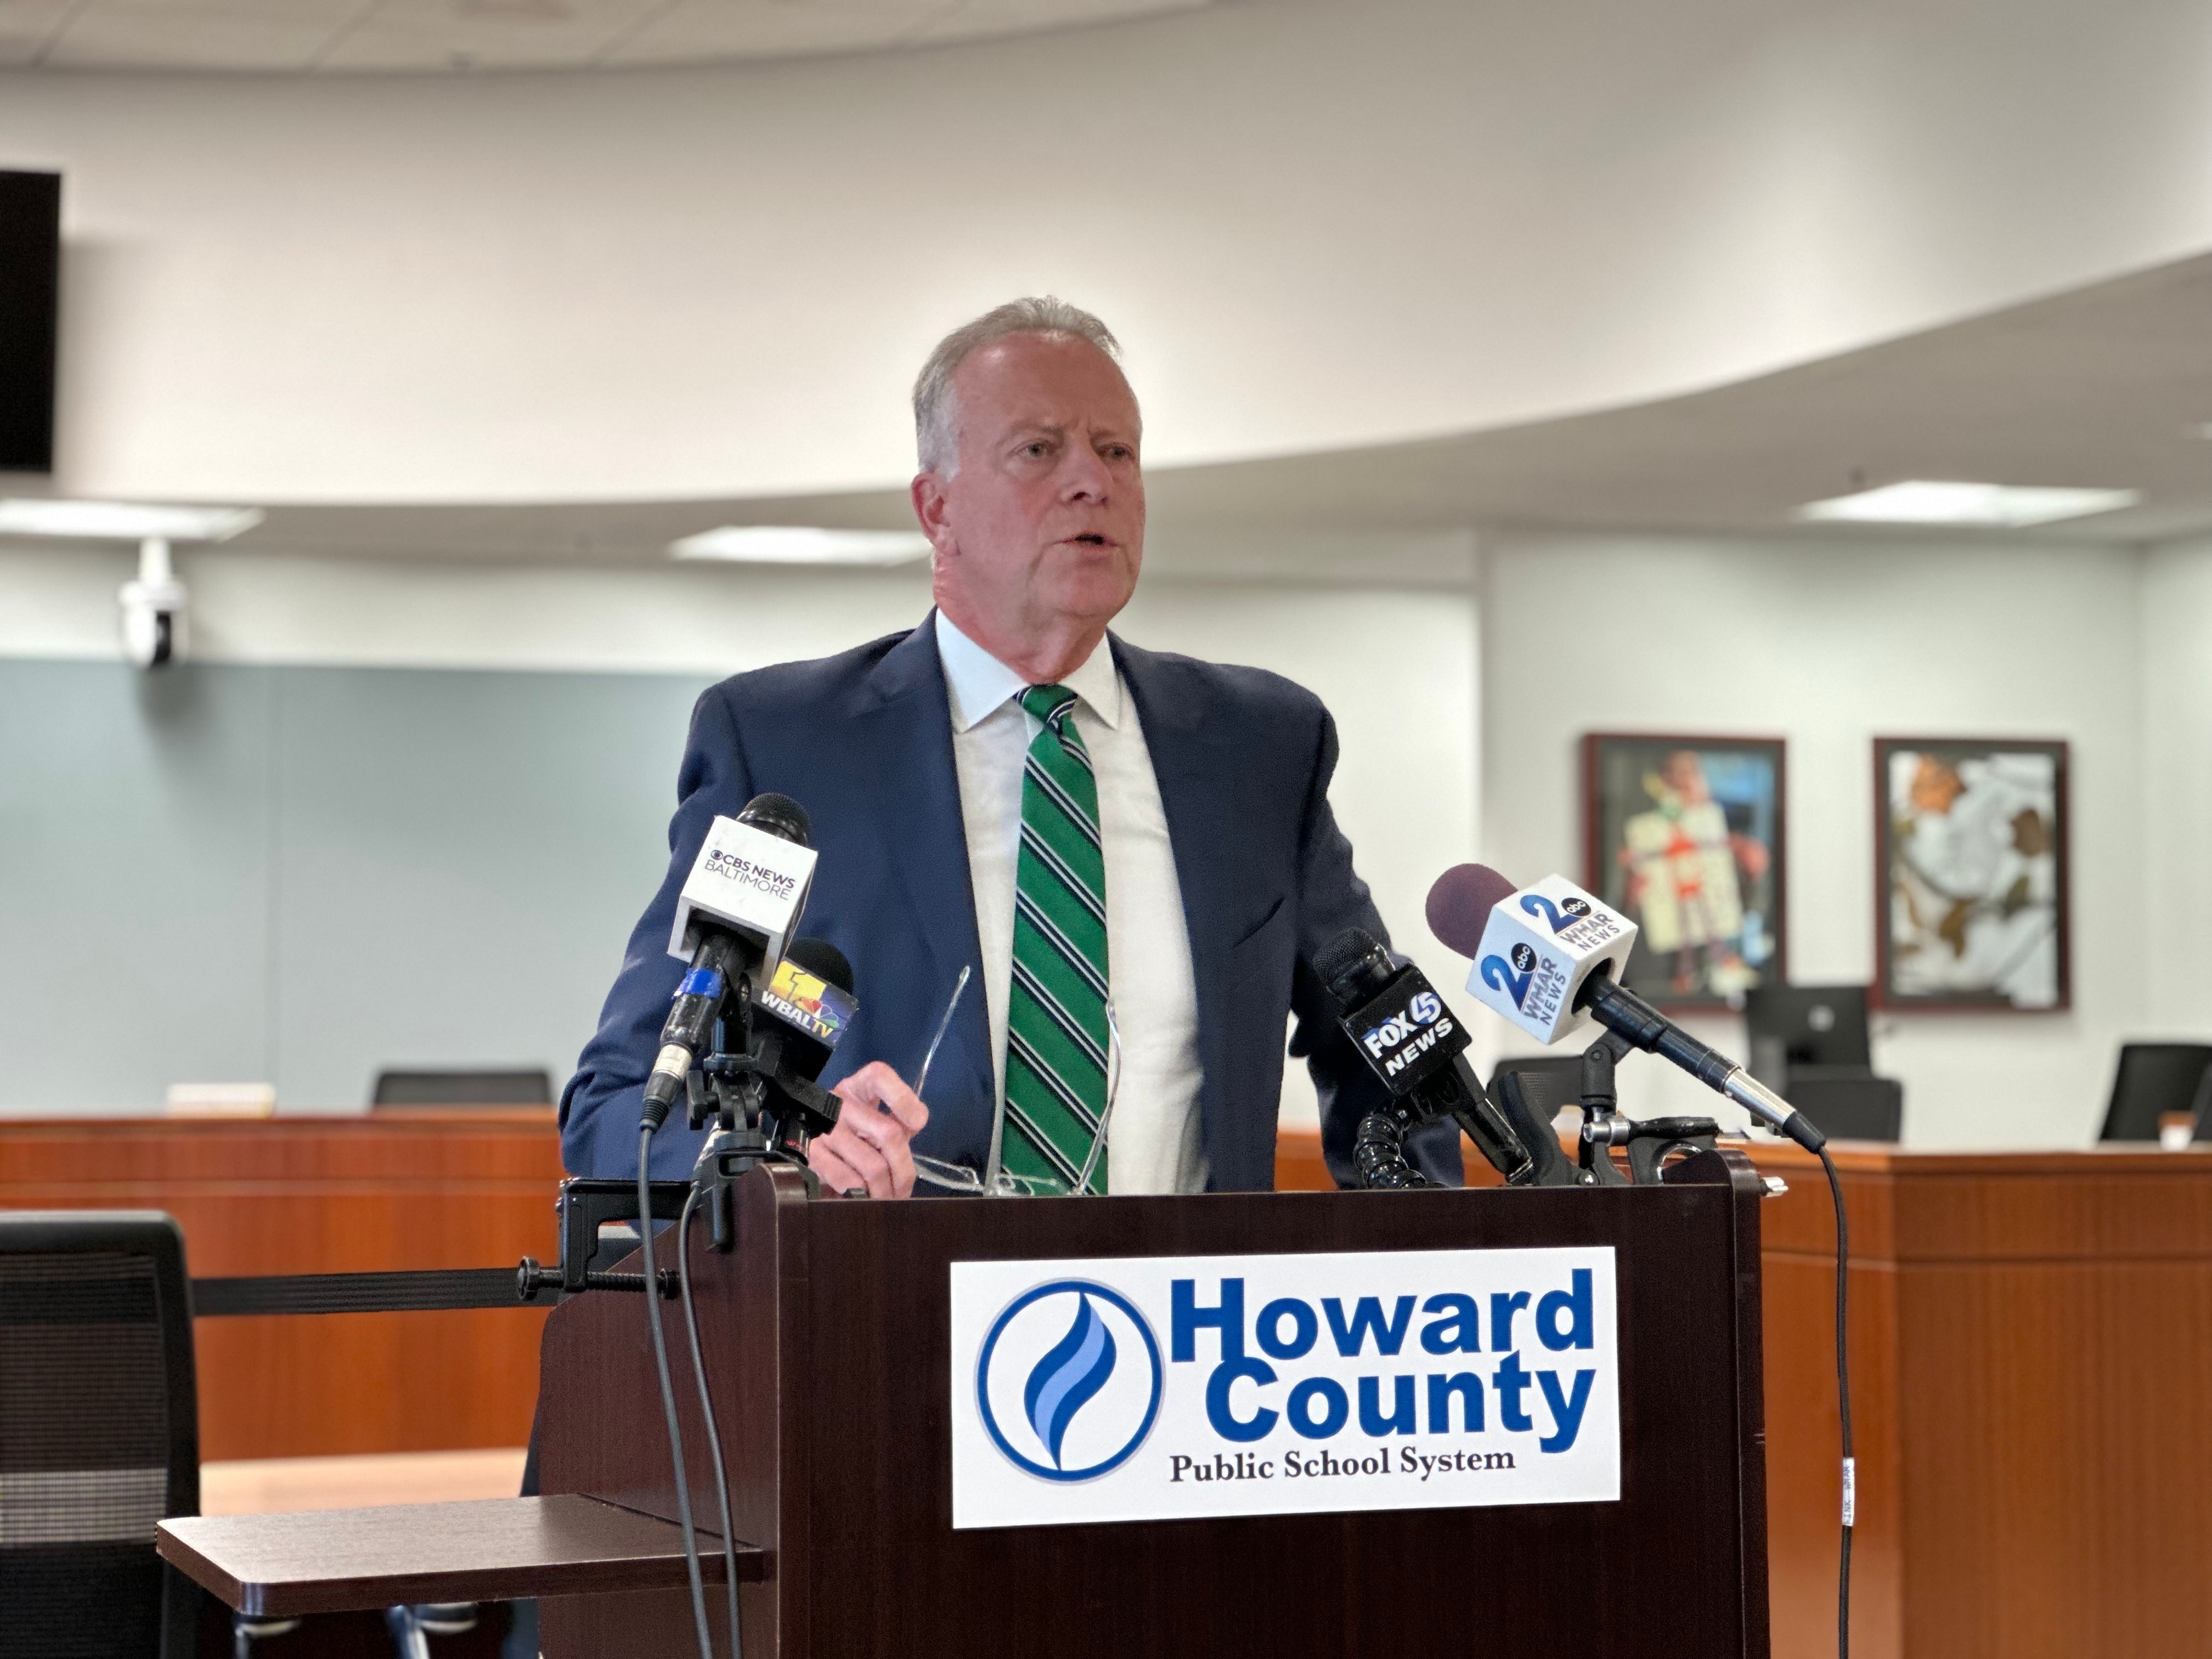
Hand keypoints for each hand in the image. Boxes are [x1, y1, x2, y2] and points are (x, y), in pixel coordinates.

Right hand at [808, 1060, 928, 1198]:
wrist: (812, 1149)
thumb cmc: (854, 1134)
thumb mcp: (877, 1120)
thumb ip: (899, 1121)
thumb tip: (915, 1124)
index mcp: (858, 1088)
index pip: (879, 1077)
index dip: (903, 1099)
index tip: (917, 1123)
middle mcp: (838, 1103)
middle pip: (887, 1133)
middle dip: (903, 1169)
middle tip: (904, 1189)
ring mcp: (823, 1129)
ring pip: (872, 1165)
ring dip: (885, 1190)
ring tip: (888, 1199)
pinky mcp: (812, 1155)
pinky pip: (849, 1181)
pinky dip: (863, 1196)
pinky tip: (866, 1199)